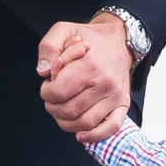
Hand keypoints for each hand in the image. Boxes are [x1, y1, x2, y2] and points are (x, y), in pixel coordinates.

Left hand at [38, 14, 132, 141]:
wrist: (118, 40)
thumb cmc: (89, 38)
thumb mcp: (64, 30)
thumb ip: (48, 47)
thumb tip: (42, 72)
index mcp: (89, 66)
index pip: (58, 93)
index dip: (46, 93)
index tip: (47, 86)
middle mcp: (104, 83)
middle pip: (68, 111)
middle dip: (53, 107)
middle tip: (53, 98)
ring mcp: (115, 96)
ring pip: (85, 123)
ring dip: (66, 122)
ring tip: (63, 110)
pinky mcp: (122, 104)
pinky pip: (111, 127)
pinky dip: (94, 136)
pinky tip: (80, 135)